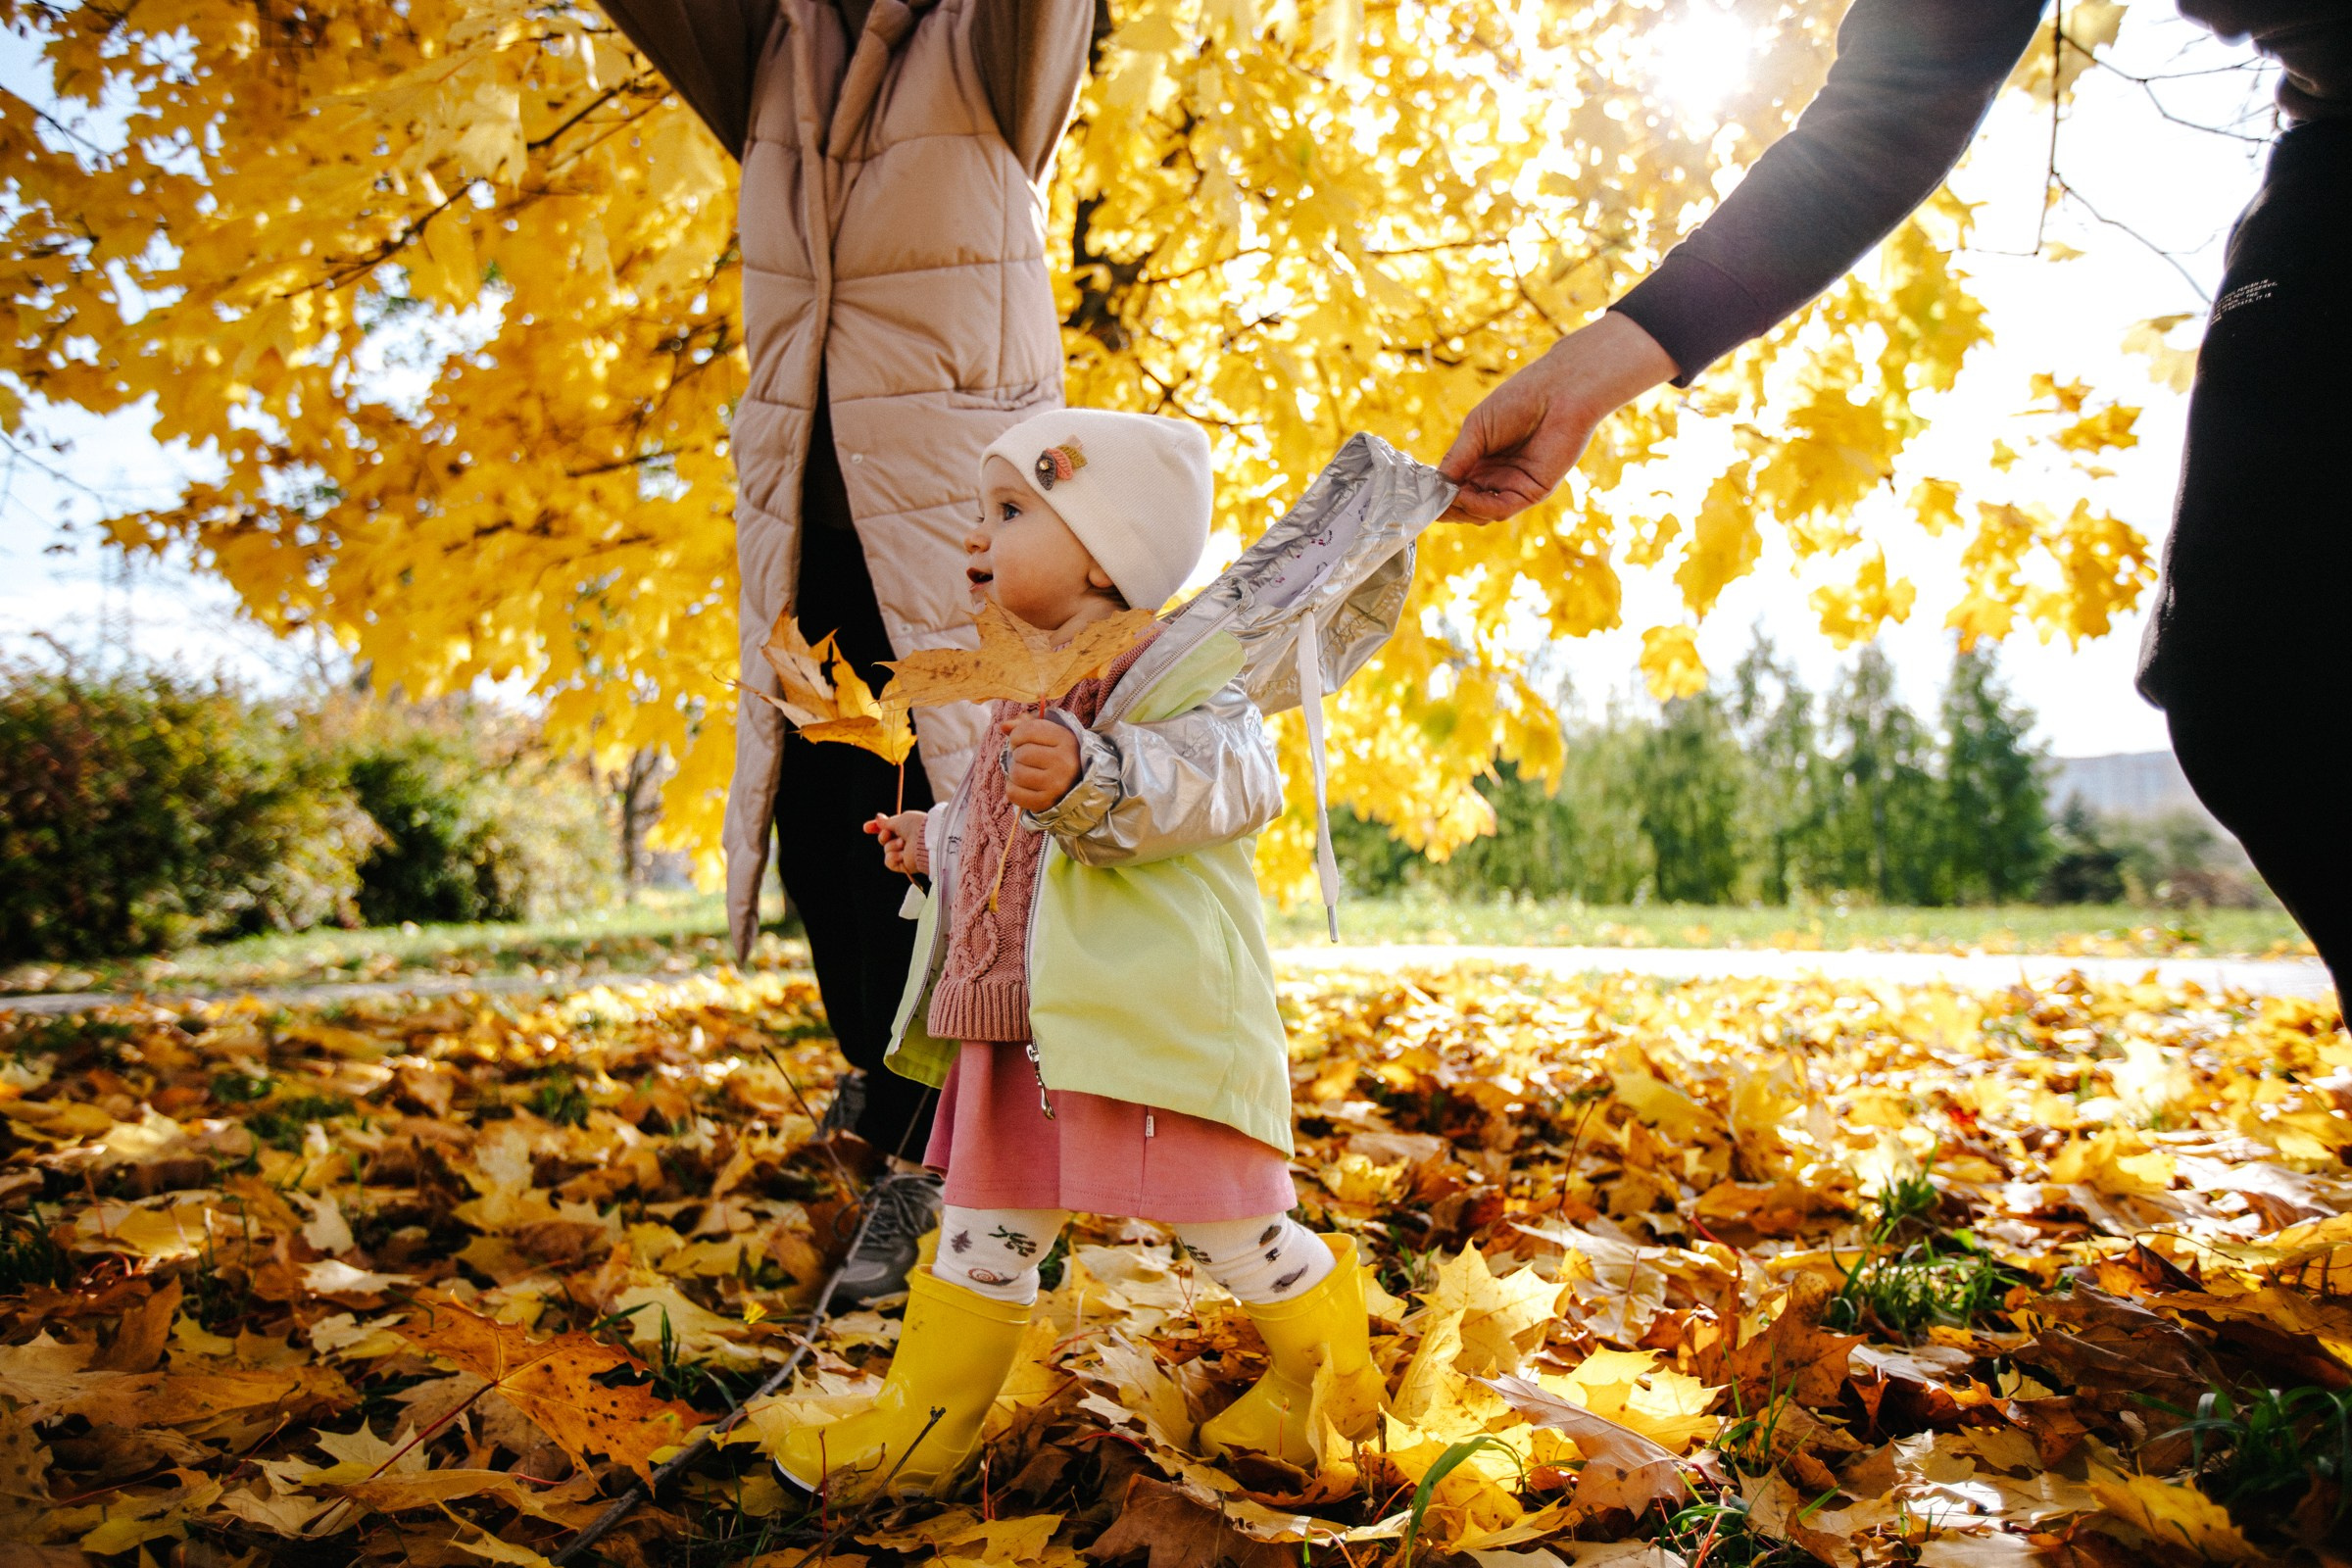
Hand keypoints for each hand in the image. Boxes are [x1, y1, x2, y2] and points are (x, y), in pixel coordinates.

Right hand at [863, 810, 929, 873]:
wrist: (927, 840)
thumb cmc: (916, 826)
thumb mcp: (900, 820)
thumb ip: (887, 822)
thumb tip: (878, 818)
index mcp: (906, 828)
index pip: (887, 828)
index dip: (876, 828)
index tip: (866, 828)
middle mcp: (906, 840)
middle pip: (884, 839)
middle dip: (883, 836)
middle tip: (889, 833)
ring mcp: (905, 853)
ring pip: (886, 850)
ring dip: (892, 846)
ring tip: (903, 843)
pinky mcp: (905, 865)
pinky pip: (889, 862)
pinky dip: (893, 857)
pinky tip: (902, 855)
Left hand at [1002, 716, 1080, 811]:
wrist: (1077, 785)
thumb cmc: (1057, 754)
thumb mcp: (1048, 735)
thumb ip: (1025, 725)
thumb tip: (1004, 726)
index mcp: (1067, 740)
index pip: (1029, 730)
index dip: (1017, 735)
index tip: (1020, 741)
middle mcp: (1064, 762)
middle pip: (1021, 753)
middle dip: (1017, 755)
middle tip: (1025, 759)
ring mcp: (1057, 784)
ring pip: (1016, 773)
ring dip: (1015, 772)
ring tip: (1025, 771)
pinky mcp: (1046, 802)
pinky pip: (1014, 793)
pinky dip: (1012, 788)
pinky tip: (1022, 785)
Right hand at [1437, 312, 1678, 522]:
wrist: (1559, 391)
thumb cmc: (1519, 400)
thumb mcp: (1476, 429)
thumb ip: (1457, 459)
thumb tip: (1435, 486)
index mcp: (1481, 461)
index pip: (1454, 488)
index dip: (1436, 494)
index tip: (1417, 494)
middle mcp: (1496, 477)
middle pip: (1465, 506)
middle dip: (1446, 507)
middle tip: (1427, 502)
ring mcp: (1514, 486)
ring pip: (1481, 513)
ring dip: (1460, 509)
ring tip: (1445, 498)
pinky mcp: (1532, 491)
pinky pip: (1501, 508)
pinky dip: (1479, 506)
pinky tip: (1464, 496)